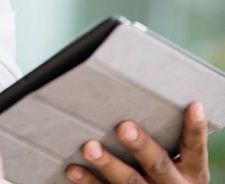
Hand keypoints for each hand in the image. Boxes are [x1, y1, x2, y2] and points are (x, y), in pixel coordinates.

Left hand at [66, 102, 208, 183]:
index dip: (195, 128)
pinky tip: (74, 169)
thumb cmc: (173, 173)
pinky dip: (89, 182)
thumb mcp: (184, 162)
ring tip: (89, 147)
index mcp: (192, 171)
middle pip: (157, 164)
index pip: (195, 147)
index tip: (193, 106)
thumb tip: (152, 92)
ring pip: (130, 182)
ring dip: (108, 164)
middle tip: (123, 127)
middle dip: (140, 146)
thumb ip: (171, 136)